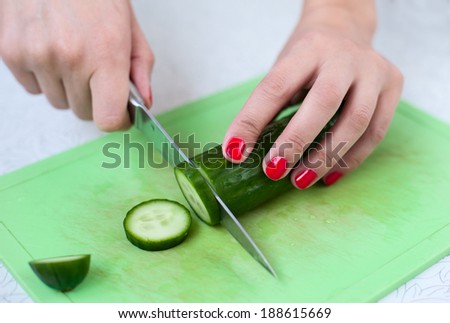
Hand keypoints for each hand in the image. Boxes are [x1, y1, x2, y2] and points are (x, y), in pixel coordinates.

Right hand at [0, 0, 153, 130]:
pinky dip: (43, 76)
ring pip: (58, 101)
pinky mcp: (11, 52)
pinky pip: (32, 88)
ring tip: (72, 54)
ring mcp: (37, 56)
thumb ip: (140, 67)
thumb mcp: (129, 26)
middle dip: (94, 98)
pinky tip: (50, 50)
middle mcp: (70, 58)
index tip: (119, 114)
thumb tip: (144, 101)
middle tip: (95, 72)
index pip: (108, 118)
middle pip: (84, 112)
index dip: (116, 120)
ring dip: (67, 88)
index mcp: (106, 54)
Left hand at [222, 0, 402, 188]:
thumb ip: (268, 106)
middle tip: (273, 171)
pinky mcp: (393, 85)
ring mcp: (373, 70)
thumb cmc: (307, 58)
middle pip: (323, 102)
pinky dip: (352, 159)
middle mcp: (343, 57)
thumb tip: (241, 151)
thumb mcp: (283, 70)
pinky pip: (376, 131)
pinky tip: (329, 175)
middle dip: (296, 142)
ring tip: (300, 180)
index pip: (275, 87)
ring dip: (326, 158)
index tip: (235, 152)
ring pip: (356, 121)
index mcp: (307, 50)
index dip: (252, 122)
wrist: (346, 29)